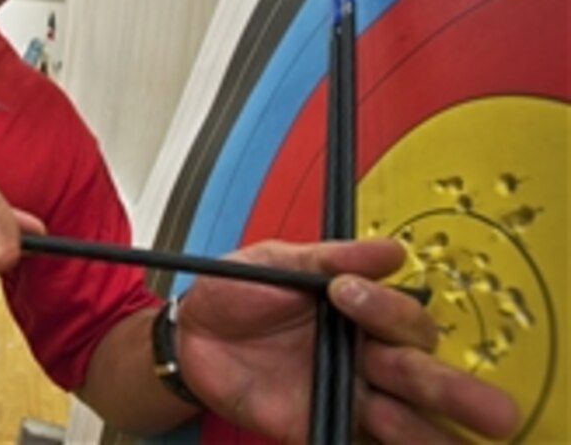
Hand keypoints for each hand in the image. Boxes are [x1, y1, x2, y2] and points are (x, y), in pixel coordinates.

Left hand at [174, 239, 519, 443]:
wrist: (187, 333)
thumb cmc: (236, 292)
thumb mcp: (277, 261)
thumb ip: (329, 258)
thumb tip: (389, 251)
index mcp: (360, 313)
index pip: (401, 318)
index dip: (384, 309)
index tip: (345, 293)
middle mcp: (363, 357)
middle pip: (421, 375)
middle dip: (454, 390)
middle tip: (489, 408)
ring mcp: (343, 394)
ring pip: (404, 421)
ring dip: (424, 430)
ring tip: (430, 432)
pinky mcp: (316, 425)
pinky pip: (353, 439)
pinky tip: (388, 442)